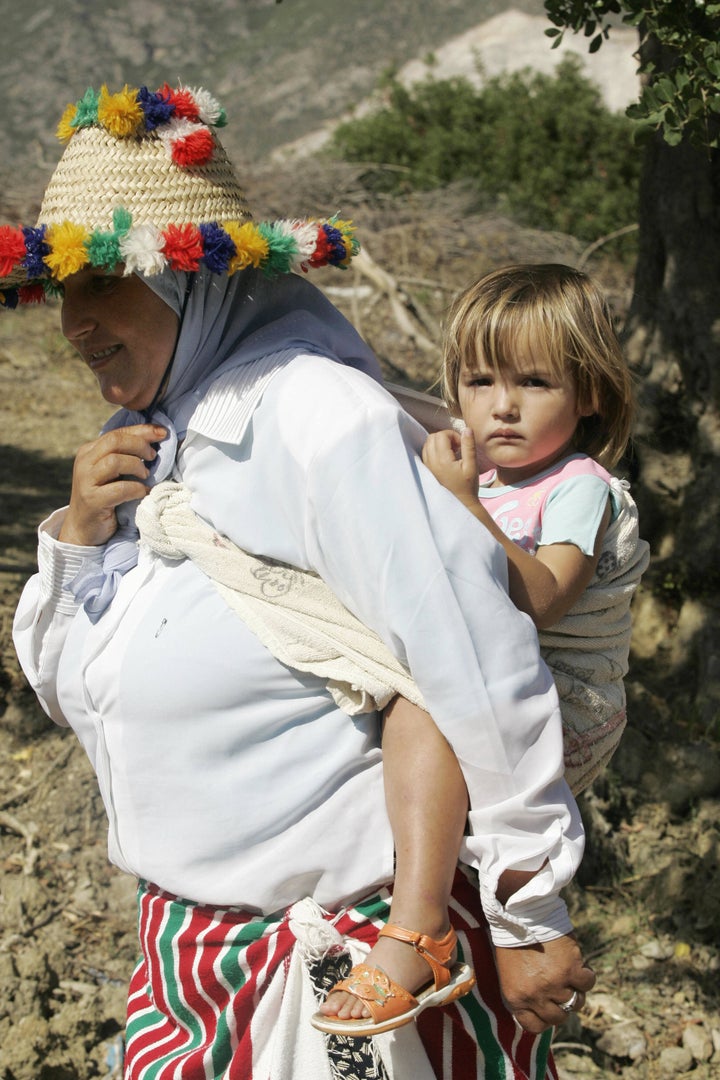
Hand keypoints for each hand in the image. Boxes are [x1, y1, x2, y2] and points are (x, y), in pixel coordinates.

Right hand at [58, 424, 166, 547]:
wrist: (83, 528)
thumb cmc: (104, 497)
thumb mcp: (111, 472)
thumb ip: (124, 455)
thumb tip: (155, 438)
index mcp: (89, 451)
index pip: (117, 433)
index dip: (142, 431)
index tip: (162, 432)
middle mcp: (84, 462)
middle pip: (115, 441)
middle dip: (140, 445)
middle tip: (153, 457)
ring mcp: (86, 481)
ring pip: (114, 461)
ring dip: (137, 466)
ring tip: (146, 476)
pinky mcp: (92, 500)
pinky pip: (120, 489)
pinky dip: (137, 489)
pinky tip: (143, 492)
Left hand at [422, 427, 479, 507]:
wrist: (460, 503)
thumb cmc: (468, 486)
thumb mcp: (472, 465)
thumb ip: (469, 446)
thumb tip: (467, 429)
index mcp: (442, 460)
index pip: (441, 435)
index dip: (453, 435)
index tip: (461, 446)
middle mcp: (431, 462)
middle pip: (432, 437)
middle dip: (445, 437)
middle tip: (457, 447)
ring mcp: (427, 466)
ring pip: (427, 444)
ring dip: (439, 443)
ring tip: (451, 453)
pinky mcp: (426, 470)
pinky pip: (425, 453)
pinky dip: (434, 450)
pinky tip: (445, 458)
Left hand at [494, 933, 595, 1032]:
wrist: (519, 913)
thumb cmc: (513, 940)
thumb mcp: (509, 973)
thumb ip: (524, 994)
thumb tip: (541, 1009)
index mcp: (516, 998)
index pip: (535, 1026)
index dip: (545, 1018)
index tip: (550, 1008)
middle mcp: (535, 996)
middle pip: (559, 1017)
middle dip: (562, 1006)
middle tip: (562, 989)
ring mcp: (554, 984)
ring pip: (576, 1002)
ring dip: (576, 990)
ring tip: (570, 974)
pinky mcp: (570, 969)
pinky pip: (587, 983)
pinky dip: (587, 975)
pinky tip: (580, 965)